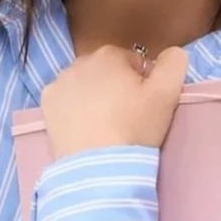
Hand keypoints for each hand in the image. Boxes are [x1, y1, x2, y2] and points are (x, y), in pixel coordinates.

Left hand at [37, 42, 188, 161]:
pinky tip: (84, 127)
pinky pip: (65, 100)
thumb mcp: (167, 94)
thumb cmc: (135, 128)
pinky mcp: (46, 104)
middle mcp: (80, 61)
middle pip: (105, 71)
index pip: (132, 62)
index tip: (142, 106)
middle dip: (115, 87)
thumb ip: (174, 63)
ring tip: (103, 124)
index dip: (141, 83)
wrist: (99, 168)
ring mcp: (59, 82)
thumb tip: (172, 52)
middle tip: (124, 117)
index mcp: (110, 55)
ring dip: (93, 96)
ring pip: (83, 84)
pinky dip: (73, 109)